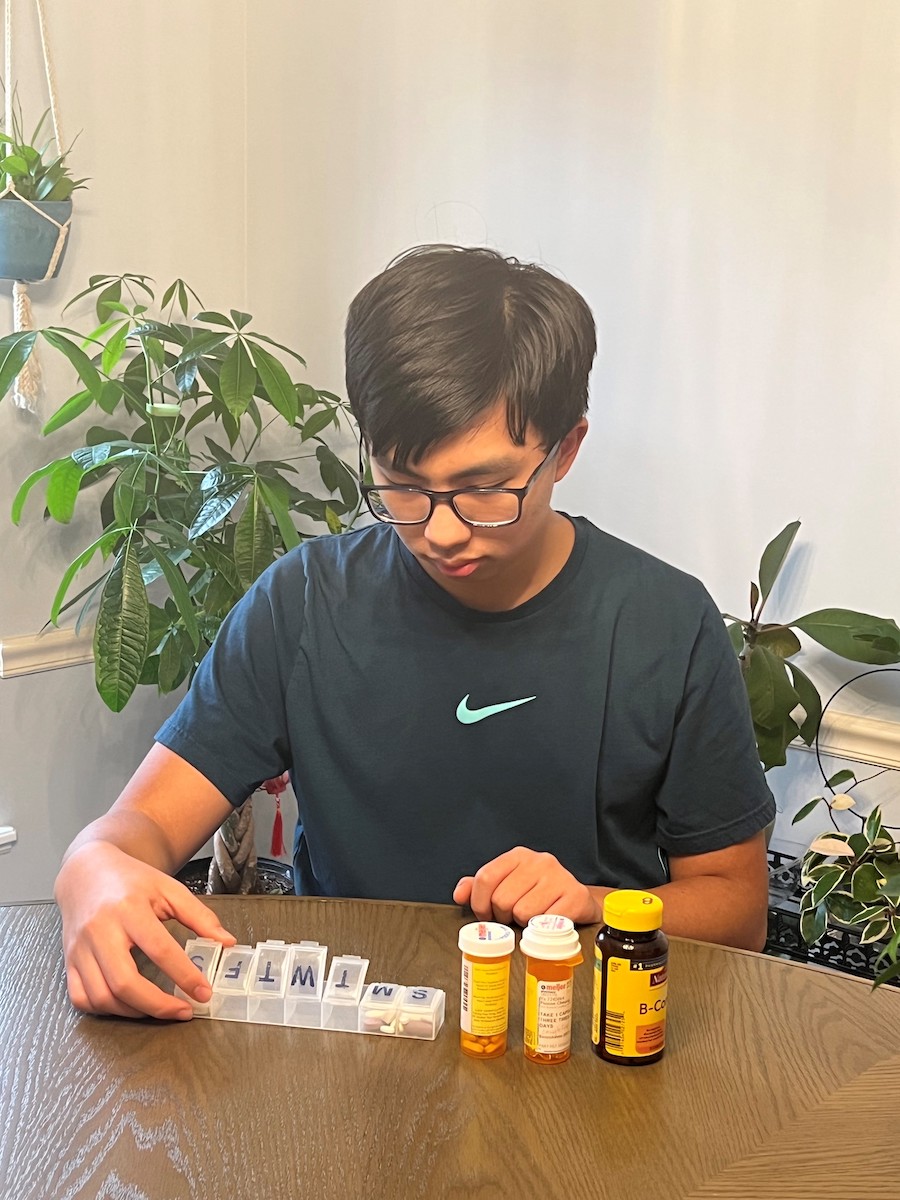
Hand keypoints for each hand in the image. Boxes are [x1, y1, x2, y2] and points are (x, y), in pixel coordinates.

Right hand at [55, 842, 235, 1019]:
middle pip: (124, 982)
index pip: (159, 949)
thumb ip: (200, 916)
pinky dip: (106, 1010)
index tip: (204, 993)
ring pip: (102, 996)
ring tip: (160, 1009)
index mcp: (129, 908)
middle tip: (184, 1011)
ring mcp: (80, 949)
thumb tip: (227, 943)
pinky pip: (82, 998)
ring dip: (135, 1012)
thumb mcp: (170, 889)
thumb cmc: (132, 882)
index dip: (184, 975)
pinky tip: (129, 1005)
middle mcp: (100, 930)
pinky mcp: (69, 961)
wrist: (86, 873)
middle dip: (157, 1005)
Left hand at [453, 846, 602, 925]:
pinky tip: (546, 922)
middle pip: (502, 899)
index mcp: (518, 856)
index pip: (485, 877)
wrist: (578, 901)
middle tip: (513, 918)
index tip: (486, 914)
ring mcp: (559, 877)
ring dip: (524, 924)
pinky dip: (542, 929)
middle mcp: (539, 861)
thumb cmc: (538, 895)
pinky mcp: (575, 896)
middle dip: (503, 916)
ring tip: (531, 919)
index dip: (479, 903)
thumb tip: (460, 894)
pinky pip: (545, 922)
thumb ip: (479, 887)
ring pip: (523, 912)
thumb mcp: (507, 885)